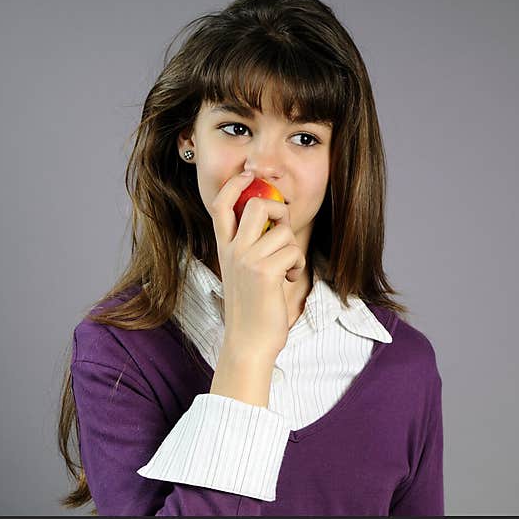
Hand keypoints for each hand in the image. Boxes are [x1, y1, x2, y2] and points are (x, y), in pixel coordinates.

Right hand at [207, 171, 306, 366]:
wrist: (247, 343)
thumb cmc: (251, 309)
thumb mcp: (242, 272)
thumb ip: (248, 247)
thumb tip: (271, 221)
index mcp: (224, 248)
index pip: (220, 205)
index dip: (234, 184)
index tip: (248, 174)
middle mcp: (232, 251)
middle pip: (255, 204)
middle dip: (278, 209)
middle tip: (282, 229)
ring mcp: (247, 260)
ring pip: (282, 230)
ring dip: (293, 249)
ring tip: (287, 269)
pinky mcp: (265, 272)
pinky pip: (293, 251)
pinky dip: (298, 265)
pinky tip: (289, 280)